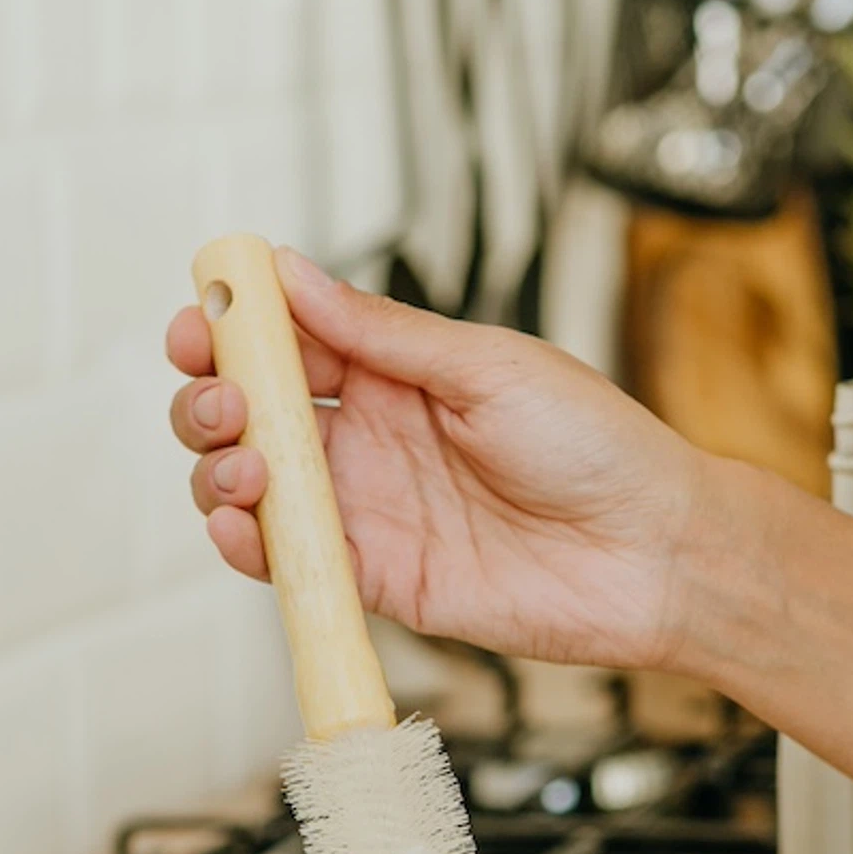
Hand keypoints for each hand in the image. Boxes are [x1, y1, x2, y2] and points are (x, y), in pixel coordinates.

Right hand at [165, 249, 713, 675]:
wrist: (652, 551)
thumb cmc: (596, 445)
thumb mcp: (485, 366)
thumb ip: (380, 333)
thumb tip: (288, 273)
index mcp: (394, 373)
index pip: (287, 344)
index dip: (231, 331)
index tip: (200, 320)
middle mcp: (368, 440)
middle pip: (252, 417)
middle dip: (212, 401)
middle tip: (225, 403)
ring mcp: (366, 511)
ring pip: (253, 488)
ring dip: (220, 471)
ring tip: (243, 467)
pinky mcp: (374, 580)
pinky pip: (291, 564)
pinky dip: (248, 546)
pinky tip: (238, 524)